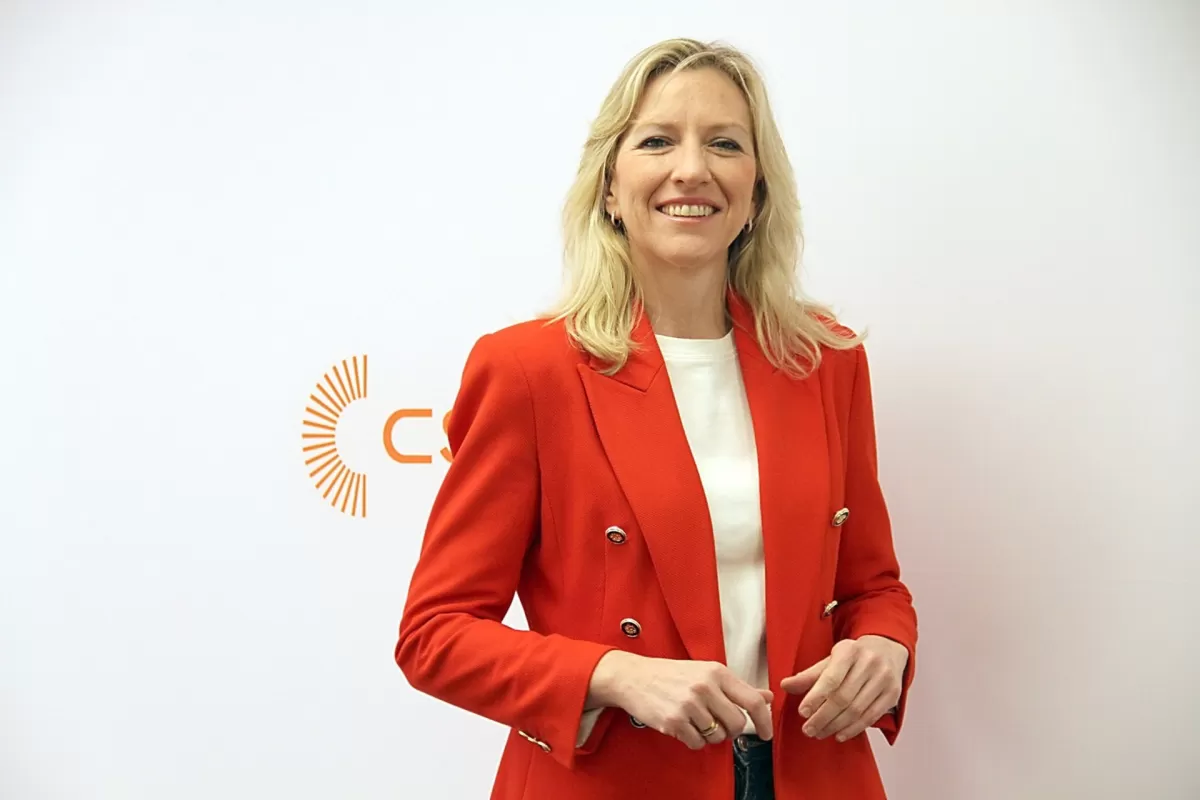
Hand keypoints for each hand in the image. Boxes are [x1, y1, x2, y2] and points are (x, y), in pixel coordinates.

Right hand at [588, 651, 773, 749]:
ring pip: (718, 736)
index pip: (753, 701)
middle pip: (737, 724)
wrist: (634, 677)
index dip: (764, 721)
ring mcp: (689, 705)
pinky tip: (684, 726)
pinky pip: (698, 744)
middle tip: (717, 723)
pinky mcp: (674, 722)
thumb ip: (737, 687)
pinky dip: (693, 740)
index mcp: (716, 672)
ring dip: (710, 735)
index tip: (766, 733)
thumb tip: (767, 696)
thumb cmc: (671, 675)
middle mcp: (705, 687)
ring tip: (696, 721)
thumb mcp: (706, 673)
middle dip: (730, 729)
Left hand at [780, 635, 907, 741]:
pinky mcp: (892, 694)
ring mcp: (883, 679)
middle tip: (808, 729)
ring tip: (820, 732)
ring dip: (835, 725)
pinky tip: (839, 734)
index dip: (816, 697)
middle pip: (843, 697)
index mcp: (849, 651)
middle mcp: (869, 663)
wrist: (887, 649)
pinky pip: (871, 717)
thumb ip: (810, 675)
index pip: (831, 677)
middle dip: (823, 717)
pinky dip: (853, 729)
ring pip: (857, 710)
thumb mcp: (832, 659)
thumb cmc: (855, 656)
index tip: (803, 712)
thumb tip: (785, 685)